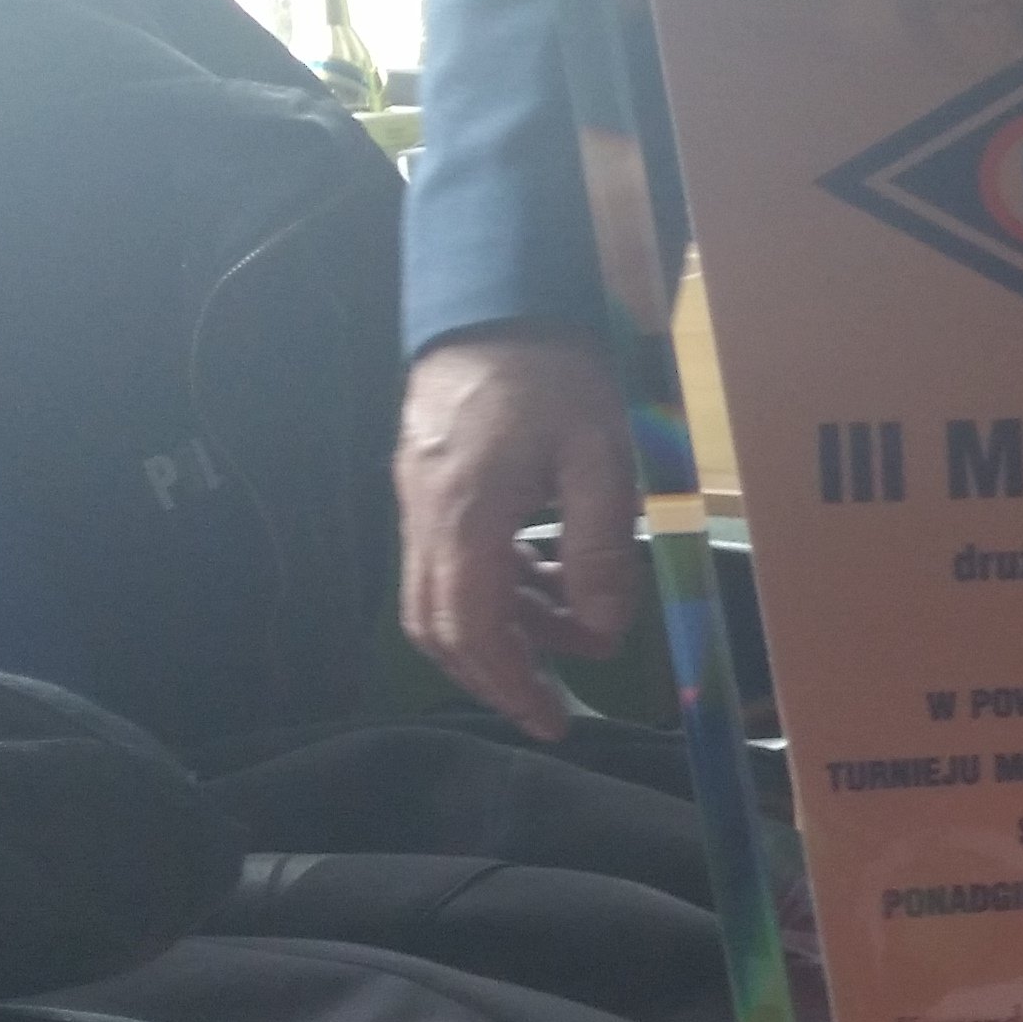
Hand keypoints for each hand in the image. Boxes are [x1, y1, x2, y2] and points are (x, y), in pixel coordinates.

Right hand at [394, 325, 640, 734]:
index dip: (509, 683)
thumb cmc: (555, 371)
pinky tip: (552, 583)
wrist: (497, 302)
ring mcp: (418, 503)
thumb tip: (603, 629)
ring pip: (443, 599)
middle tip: (554, 707)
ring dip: (507, 631)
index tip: (550, 719)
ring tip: (578, 635)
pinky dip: (499, 589)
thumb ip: (601, 545)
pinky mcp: (428, 489)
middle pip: (441, 627)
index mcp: (464, 511)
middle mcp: (425, 515)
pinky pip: (452, 563)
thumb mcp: (602, 454)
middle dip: (498, 675)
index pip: (471, 625)